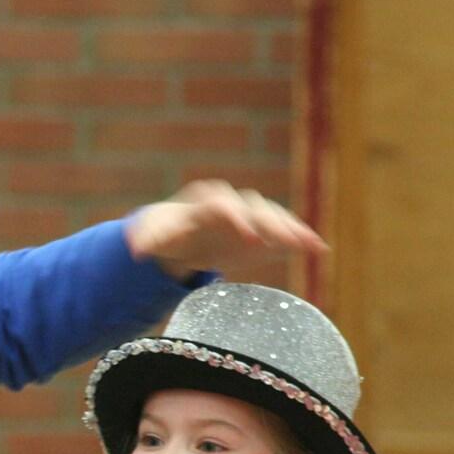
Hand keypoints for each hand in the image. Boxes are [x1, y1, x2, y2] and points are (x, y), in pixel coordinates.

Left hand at [124, 180, 326, 278]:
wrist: (185, 235)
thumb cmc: (170, 235)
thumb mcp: (155, 238)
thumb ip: (147, 241)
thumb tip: (134, 250)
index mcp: (204, 203)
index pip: (220, 203)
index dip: (236, 216)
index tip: (247, 236)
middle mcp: (232, 204)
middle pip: (252, 207)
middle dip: (268, 222)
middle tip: (287, 241)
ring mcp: (250, 215)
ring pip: (273, 216)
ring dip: (290, 229)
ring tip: (310, 245)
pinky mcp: (263, 230)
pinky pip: (284, 230)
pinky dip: (301, 237)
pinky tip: (319, 249)